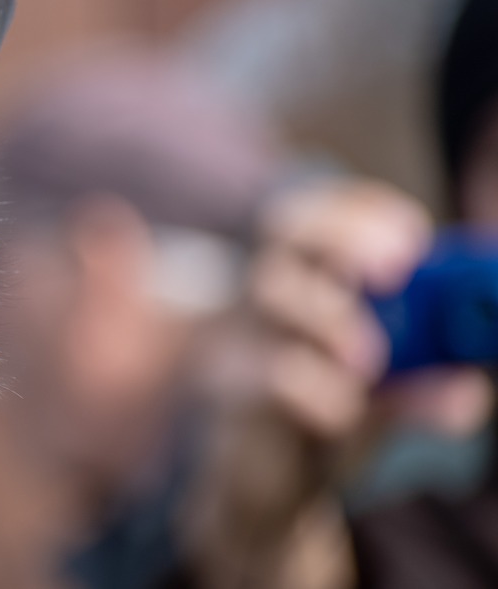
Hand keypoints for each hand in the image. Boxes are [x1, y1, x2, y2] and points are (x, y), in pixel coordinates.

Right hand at [182, 178, 491, 588]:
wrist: (263, 481)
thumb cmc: (325, 413)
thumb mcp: (386, 393)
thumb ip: (423, 383)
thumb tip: (468, 390)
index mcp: (307, 276)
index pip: (325, 214)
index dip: (362, 213)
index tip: (412, 237)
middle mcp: (268, 291)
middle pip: (289, 230)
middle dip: (344, 238)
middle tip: (395, 267)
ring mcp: (240, 335)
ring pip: (272, 296)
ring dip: (329, 317)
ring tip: (368, 360)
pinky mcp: (227, 389)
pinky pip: (263, 375)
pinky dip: (311, 391)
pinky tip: (338, 414)